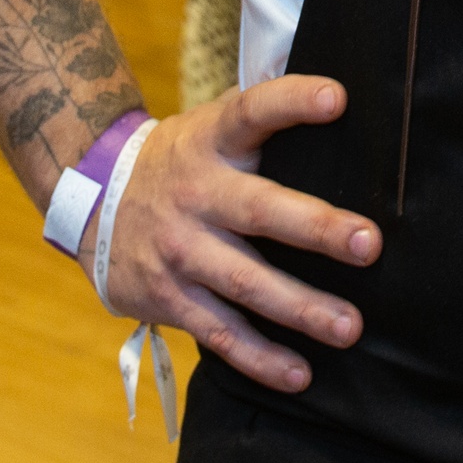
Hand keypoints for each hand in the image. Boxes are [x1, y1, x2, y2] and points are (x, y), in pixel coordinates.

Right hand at [86, 75, 379, 392]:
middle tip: (369, 244)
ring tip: (349, 326)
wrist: (92, 202)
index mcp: (212, 142)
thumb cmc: (182, 161)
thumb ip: (263, 115)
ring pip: (244, 282)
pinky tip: (299, 373)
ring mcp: (181, 250)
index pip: (253, 111)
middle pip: (259, 210)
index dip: (293, 101)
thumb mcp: (211, 125)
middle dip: (316, 228)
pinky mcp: (169, 297)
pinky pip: (220, 333)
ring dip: (299, 307)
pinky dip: (259, 357)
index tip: (338, 98)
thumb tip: (338, 89)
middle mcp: (197, 194)